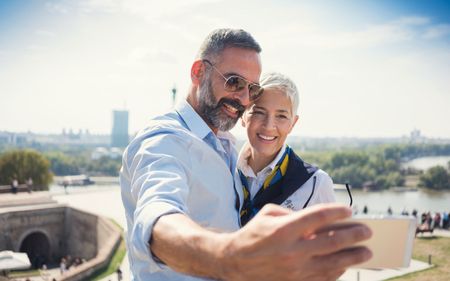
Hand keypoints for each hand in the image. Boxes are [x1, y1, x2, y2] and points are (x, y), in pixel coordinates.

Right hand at [218, 203, 371, 280]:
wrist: (235, 262)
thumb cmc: (253, 234)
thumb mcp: (268, 214)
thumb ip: (293, 214)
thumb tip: (318, 219)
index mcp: (284, 229)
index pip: (318, 217)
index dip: (337, 212)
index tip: (349, 211)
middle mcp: (292, 250)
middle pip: (332, 242)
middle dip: (354, 236)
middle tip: (367, 232)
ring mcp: (295, 269)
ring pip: (332, 263)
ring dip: (353, 257)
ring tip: (366, 251)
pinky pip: (323, 278)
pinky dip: (337, 271)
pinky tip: (345, 265)